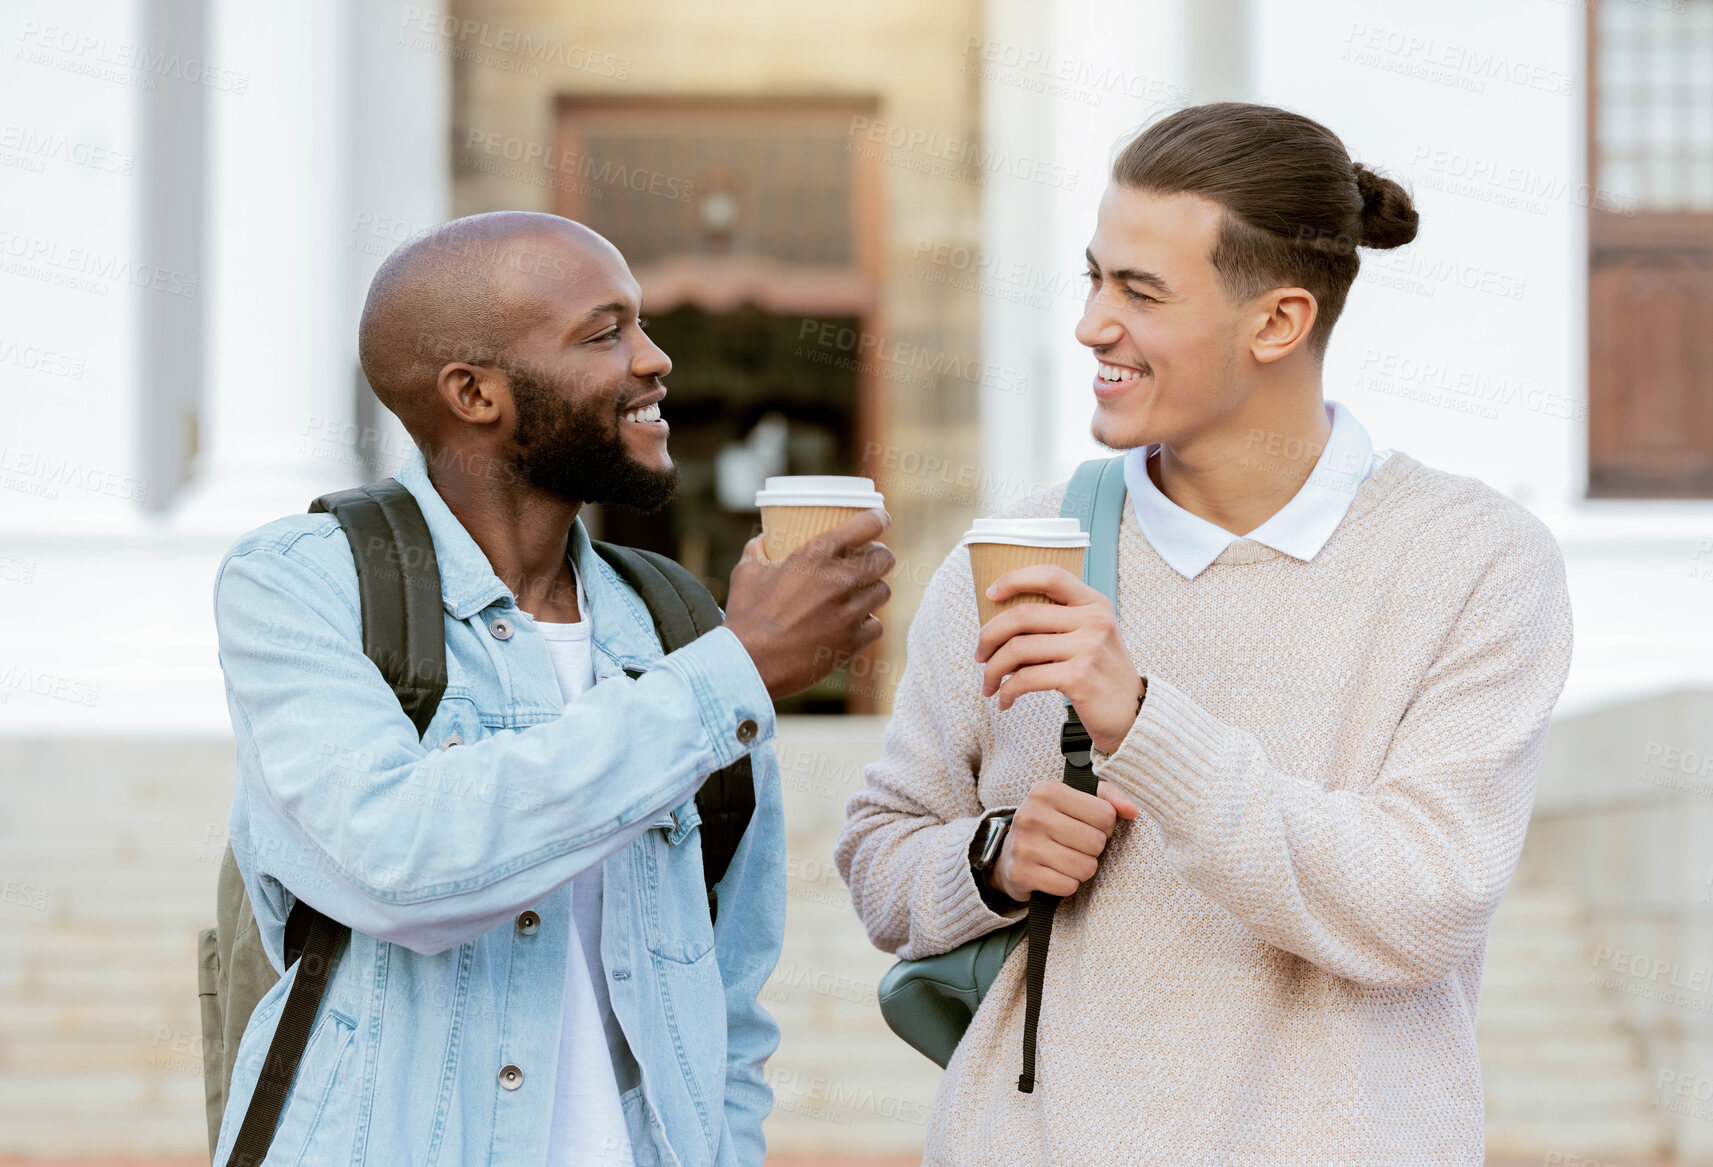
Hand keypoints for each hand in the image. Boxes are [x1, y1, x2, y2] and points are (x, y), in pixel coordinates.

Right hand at [723, 509, 893, 698]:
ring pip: (884, 591)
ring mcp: (849, 612)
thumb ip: (759, 550)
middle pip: (884, 558)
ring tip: (861, 593)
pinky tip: (853, 624)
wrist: (749, 664)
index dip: (878, 519)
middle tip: (869, 560)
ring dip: (874, 590)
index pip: (866, 525)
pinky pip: (877, 625)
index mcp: (815, 556)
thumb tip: (765, 540)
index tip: (880, 519)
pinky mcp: (852, 642)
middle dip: (880, 556)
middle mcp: (839, 580)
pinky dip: (867, 624)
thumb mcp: (746, 572)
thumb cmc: (745, 617)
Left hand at [973, 565, 1143, 753]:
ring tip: (988, 683)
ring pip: (1018, 649)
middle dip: (989, 635)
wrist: (1133, 715)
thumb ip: (1058, 623)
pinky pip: (1025, 679)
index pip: (1050, 575)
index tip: (990, 594)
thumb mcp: (1090, 637)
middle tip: (980, 654)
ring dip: (993, 669)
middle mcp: (1094, 620)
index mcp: (1094, 603)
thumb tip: (1000, 624)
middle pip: (1023, 615)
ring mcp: (1088, 648)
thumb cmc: (1101, 675)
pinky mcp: (1079, 677)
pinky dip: (1007, 691)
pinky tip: (1005, 700)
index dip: (1014, 579)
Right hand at [986, 778, 1138, 900]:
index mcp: (1047, 790)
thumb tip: (1133, 811)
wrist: (1009, 853)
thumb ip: (1108, 797)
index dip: (1104, 826)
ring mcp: (1023, 845)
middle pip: (1096, 842)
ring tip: (1067, 860)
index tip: (1087, 826)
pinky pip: (1067, 886)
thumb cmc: (1052, 823)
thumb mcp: (1075, 800)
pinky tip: (1055, 874)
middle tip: (1077, 846)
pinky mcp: (1020, 873)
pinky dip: (1067, 885)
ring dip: (1082, 869)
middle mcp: (1031, 814)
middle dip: (1094, 849)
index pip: (1105, 814)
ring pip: (1085, 867)